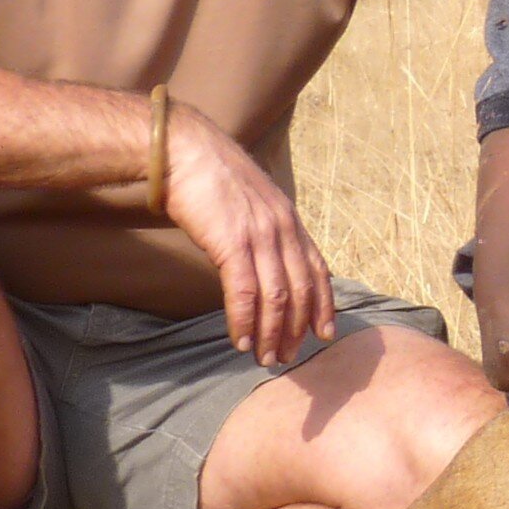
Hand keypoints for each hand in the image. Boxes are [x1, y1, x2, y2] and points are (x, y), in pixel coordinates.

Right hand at [161, 105, 340, 363]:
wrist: (183, 151)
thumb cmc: (211, 177)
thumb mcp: (251, 202)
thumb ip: (265, 230)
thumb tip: (265, 260)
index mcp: (290, 220)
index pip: (317, 270)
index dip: (323, 305)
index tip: (324, 333)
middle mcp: (283, 230)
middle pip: (301, 291)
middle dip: (296, 329)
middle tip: (288, 358)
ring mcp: (260, 236)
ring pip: (276, 298)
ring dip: (270, 333)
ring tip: (264, 358)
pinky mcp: (232, 243)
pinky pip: (244, 292)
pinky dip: (244, 321)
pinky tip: (239, 340)